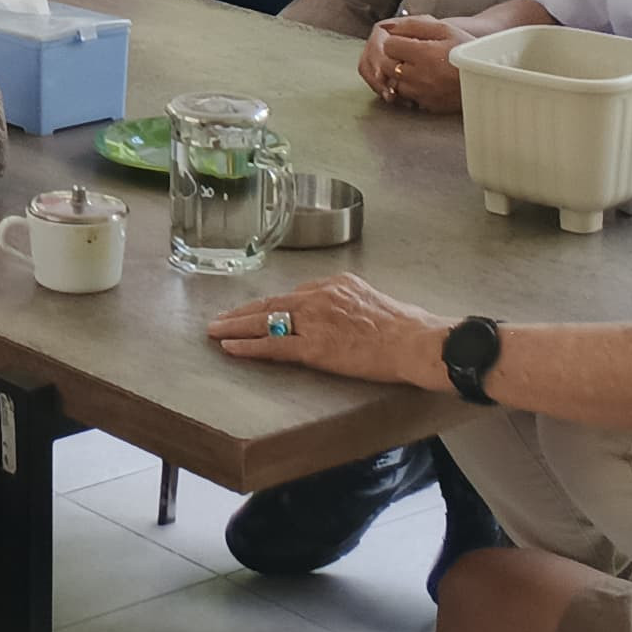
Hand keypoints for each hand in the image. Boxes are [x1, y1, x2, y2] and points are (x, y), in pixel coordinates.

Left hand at [207, 273, 452, 387]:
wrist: (417, 341)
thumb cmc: (408, 327)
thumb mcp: (375, 302)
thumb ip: (351, 306)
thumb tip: (345, 317)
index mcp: (336, 284)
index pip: (294, 295)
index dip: (269, 304)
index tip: (254, 310)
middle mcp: (321, 296)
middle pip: (272, 302)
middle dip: (242, 311)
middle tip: (220, 317)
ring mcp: (316, 320)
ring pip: (265, 321)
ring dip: (235, 326)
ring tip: (214, 331)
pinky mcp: (315, 346)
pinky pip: (272, 345)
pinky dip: (248, 346)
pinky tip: (230, 347)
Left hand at [358, 17, 460, 111]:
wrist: (490, 77)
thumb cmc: (468, 50)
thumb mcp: (445, 30)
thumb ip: (416, 25)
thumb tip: (392, 28)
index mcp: (424, 54)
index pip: (389, 46)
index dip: (397, 41)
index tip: (407, 42)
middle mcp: (420, 76)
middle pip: (387, 66)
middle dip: (395, 58)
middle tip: (410, 54)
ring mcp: (423, 93)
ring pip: (395, 83)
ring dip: (401, 75)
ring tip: (418, 68)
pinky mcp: (428, 106)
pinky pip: (408, 97)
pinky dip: (411, 89)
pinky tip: (425, 81)